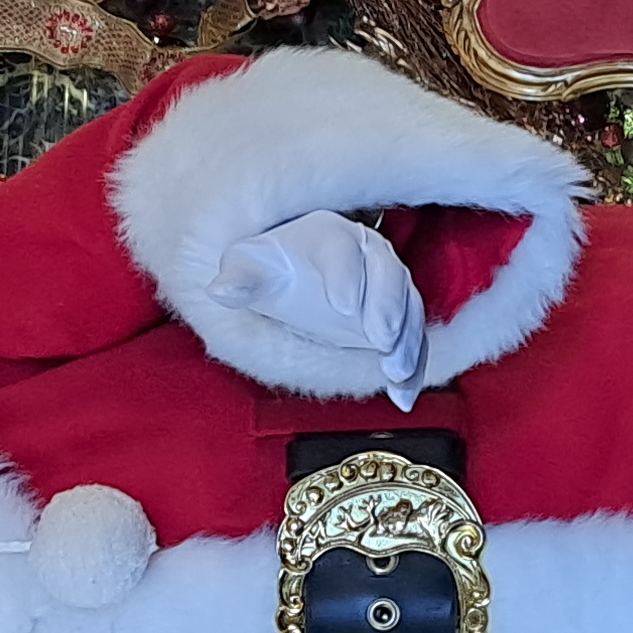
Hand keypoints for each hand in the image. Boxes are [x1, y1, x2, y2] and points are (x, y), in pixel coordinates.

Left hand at [210, 212, 426, 404]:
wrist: (294, 277)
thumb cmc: (272, 270)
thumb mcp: (249, 269)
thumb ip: (239, 279)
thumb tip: (220, 289)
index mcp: (330, 236)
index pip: (341, 250)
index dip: (345, 275)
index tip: (342, 304)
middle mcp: (367, 255)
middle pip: (387, 275)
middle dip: (387, 308)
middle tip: (381, 337)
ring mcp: (385, 287)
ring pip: (407, 308)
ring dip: (405, 341)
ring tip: (394, 369)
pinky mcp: (395, 319)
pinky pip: (411, 340)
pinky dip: (412, 368)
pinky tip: (403, 396)